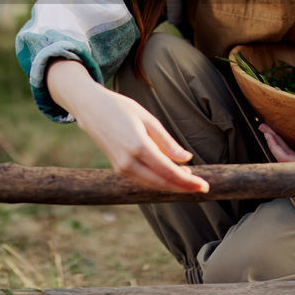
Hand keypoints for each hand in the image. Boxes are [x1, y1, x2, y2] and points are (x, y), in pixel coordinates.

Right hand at [47, 60, 208, 193]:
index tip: (204, 185)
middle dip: (183, 187)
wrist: (90, 109)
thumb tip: (186, 159)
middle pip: (161, 182)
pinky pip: (143, 179)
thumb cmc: (120, 108)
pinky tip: (170, 174)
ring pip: (152, 184)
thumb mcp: (148, 119)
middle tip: (201, 185)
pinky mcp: (118, 168)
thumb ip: (167, 142)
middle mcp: (128, 162)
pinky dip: (159, 180)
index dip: (187, 181)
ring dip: (171, 184)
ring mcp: (121, 167)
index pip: (168, 171)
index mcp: (138, 146)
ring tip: (188, 178)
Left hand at [259, 123, 294, 201]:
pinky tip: (286, 138)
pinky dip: (290, 146)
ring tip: (270, 129)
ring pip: (290, 159)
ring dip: (280, 144)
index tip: (267, 132)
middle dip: (273, 141)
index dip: (275, 147)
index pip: (287, 161)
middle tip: (263, 124)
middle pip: (284, 160)